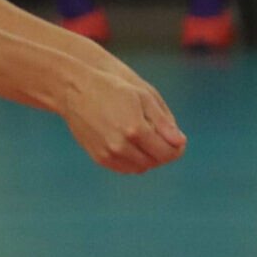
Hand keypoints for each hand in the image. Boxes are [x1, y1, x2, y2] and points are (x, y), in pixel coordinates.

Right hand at [56, 58, 186, 175]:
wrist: (75, 89)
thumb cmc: (112, 87)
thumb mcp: (144, 96)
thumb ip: (164, 122)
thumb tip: (180, 143)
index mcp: (135, 129)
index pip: (168, 152)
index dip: (177, 148)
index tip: (177, 140)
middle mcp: (121, 145)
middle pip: (155, 161)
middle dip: (163, 152)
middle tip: (162, 138)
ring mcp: (108, 153)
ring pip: (141, 167)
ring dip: (149, 157)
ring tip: (145, 139)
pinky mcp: (99, 157)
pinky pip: (125, 168)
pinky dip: (134, 161)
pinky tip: (132, 145)